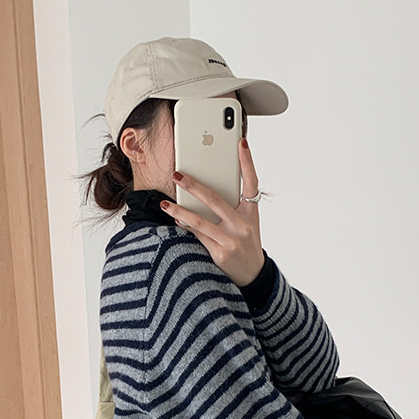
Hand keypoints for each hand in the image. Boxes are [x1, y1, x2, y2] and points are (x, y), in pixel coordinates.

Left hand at [159, 138, 264, 288]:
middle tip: (177, 175)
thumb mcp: (247, 223)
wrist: (253, 275)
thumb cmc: (246, 244)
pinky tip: (175, 220)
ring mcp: (231, 240)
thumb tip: (206, 190)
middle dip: (194, 186)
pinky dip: (185, 226)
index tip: (240, 143)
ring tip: (165, 203)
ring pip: (201, 221)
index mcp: (251, 213)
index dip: (247, 162)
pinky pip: (198, 236)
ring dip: (180, 210)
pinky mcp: (220, 253)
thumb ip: (233, 206)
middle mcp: (243, 225)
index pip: (252, 182)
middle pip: (215, 200)